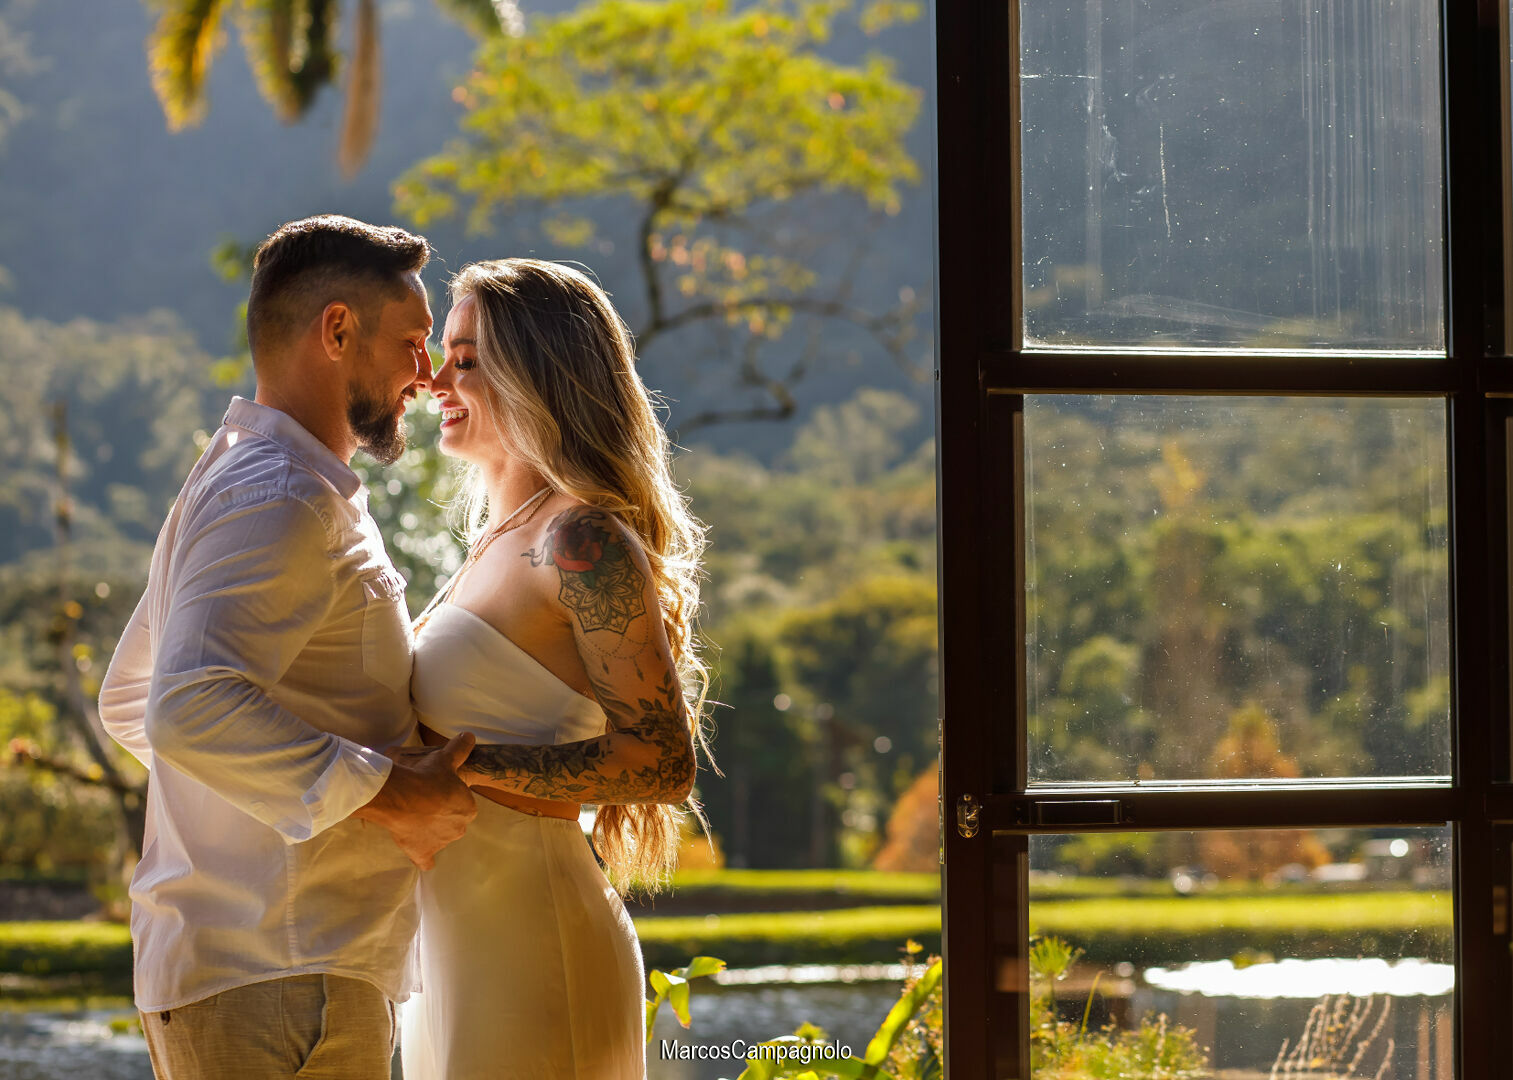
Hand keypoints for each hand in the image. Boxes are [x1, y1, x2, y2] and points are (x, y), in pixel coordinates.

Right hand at [354, 732, 477, 869]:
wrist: (401, 796)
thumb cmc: (427, 777)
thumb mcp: (445, 758)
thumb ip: (460, 748)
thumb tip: (470, 736)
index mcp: (468, 809)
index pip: (462, 805)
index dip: (449, 798)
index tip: (436, 790)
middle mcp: (459, 829)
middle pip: (451, 822)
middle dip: (441, 815)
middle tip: (423, 803)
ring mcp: (441, 843)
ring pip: (439, 838)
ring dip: (430, 831)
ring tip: (413, 817)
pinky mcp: (423, 853)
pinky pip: (426, 861)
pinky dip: (424, 858)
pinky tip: (420, 854)